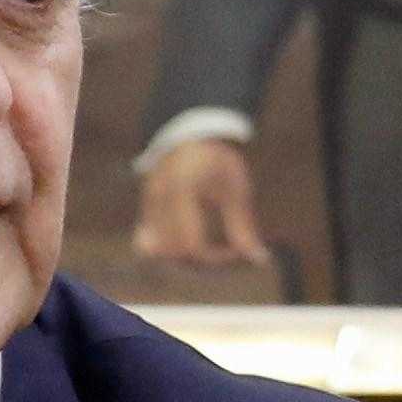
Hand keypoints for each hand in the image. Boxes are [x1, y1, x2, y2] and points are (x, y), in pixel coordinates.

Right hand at [130, 131, 266, 274]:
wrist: (188, 138)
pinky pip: (148, 246)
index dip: (215, 258)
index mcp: (184, 188)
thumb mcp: (237, 190)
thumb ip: (243, 226)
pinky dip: (169, 253)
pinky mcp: (143, 211)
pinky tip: (190, 245)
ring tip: (210, 251)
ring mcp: (147, 206)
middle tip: (226, 253)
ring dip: (185, 261)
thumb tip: (259, 260)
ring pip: (158, 253)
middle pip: (174, 253)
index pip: (192, 244)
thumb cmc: (218, 162)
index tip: (235, 252)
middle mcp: (159, 199)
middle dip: (202, 262)